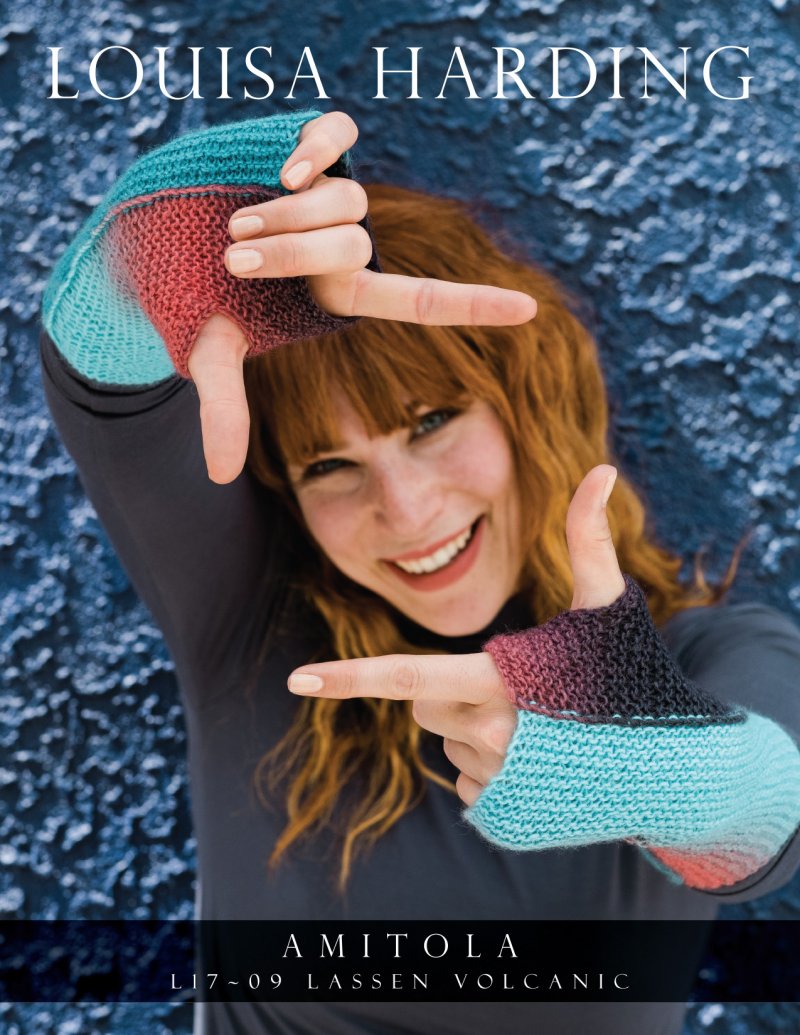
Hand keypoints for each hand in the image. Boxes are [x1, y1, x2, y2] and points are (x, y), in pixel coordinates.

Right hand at [187, 110, 536, 484]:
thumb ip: (225, 408)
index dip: (474, 305)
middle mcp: (347, 243)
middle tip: (235, 258)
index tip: (531, 312)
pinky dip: (316, 148)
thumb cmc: (193, 296)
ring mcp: (331, 193)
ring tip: (235, 224)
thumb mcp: (211, 352)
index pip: (422, 300)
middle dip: (290, 252)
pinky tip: (286, 169)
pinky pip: (338, 135)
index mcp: (339, 295)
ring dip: (284, 215)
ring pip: (344, 199)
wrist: (155, 230)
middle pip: (353, 245)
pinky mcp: (311, 146)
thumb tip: (219, 477)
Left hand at [286, 464, 624, 805]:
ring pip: (445, 741)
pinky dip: (490, 767)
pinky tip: (539, 759)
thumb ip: (590, 538)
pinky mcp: (501, 816)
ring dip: (475, 729)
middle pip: (422, 703)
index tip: (297, 678)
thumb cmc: (632, 676)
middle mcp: (493, 736)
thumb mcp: (607, 606)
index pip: (410, 676)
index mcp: (504, 681)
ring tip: (541, 727)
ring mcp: (497, 782)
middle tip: (512, 685)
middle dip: (447, 689)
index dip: (350, 676)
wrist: (669, 769)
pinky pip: (464, 782)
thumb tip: (600, 468)